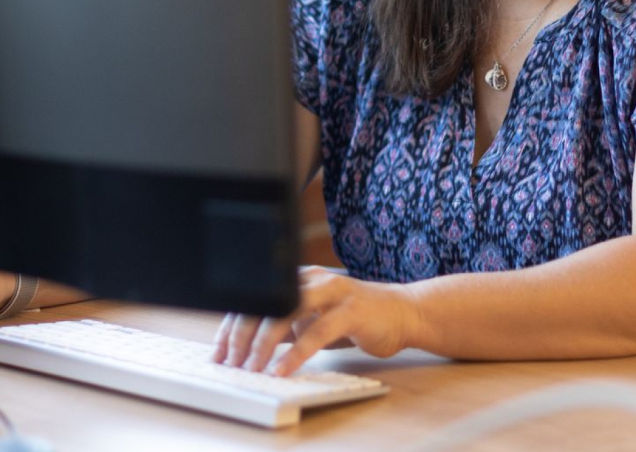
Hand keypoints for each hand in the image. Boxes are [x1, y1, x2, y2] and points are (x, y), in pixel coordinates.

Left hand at [212, 266, 418, 375]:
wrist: (403, 312)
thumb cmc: (355, 318)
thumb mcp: (313, 320)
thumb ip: (286, 327)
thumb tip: (247, 349)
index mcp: (301, 278)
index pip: (257, 297)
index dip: (232, 326)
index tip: (218, 355)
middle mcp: (313, 278)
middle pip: (267, 301)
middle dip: (242, 336)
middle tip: (230, 364)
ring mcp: (333, 291)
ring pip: (286, 312)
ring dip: (263, 344)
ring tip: (250, 368)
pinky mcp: (351, 310)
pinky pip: (316, 332)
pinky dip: (295, 354)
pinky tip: (281, 370)